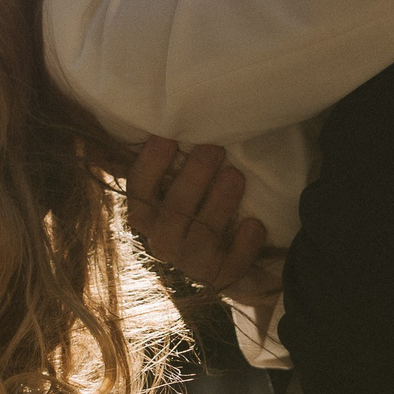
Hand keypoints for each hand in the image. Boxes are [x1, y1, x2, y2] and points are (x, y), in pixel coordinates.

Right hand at [125, 136, 268, 293]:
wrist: (228, 256)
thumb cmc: (202, 203)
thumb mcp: (181, 181)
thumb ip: (171, 159)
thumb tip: (167, 116)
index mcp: (147, 211)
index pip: (139, 188)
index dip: (150, 164)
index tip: (168, 137)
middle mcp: (162, 239)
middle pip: (172, 211)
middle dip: (193, 178)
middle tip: (215, 148)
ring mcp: (190, 261)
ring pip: (201, 236)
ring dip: (219, 204)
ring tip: (236, 175)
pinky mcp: (219, 276)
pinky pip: (230, 264)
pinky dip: (243, 245)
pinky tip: (254, 224)